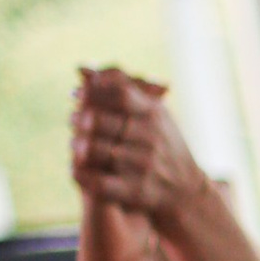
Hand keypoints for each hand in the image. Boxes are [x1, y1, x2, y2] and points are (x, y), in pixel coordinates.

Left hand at [71, 68, 205, 227]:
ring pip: (96, 151)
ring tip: (74, 144)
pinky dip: (82, 174)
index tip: (78, 94)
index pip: (120, 94)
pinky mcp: (135, 192)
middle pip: (101, 121)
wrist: (186, 190)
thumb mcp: (152, 112)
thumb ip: (120, 87)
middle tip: (72, 119)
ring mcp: (143, 166)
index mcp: (154, 115)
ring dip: (78, 146)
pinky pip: (98, 182)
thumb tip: (81, 68)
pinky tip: (75, 168)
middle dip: (80, 119)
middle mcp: (150, 139)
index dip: (93, 92)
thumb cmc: (162, 144)